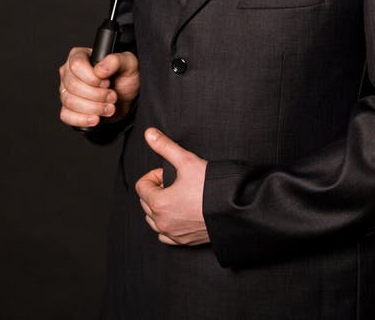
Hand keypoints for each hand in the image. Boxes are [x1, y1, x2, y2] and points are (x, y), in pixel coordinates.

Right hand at [58, 46, 139, 127]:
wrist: (127, 99)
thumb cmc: (125, 78)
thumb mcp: (128, 64)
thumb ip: (116, 61)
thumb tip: (100, 69)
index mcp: (80, 55)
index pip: (76, 65)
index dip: (93, 77)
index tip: (107, 82)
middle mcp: (69, 72)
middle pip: (73, 85)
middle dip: (97, 95)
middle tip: (112, 96)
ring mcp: (66, 91)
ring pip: (70, 101)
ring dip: (94, 108)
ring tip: (109, 107)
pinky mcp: (68, 108)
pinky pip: (66, 116)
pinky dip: (83, 119)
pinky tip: (96, 118)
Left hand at [135, 128, 208, 245]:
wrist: (233, 209)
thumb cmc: (210, 188)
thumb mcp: (186, 160)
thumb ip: (165, 146)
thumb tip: (149, 134)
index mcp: (158, 203)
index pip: (142, 186)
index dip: (155, 175)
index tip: (169, 172)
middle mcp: (162, 222)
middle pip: (146, 202)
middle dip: (157, 189)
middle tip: (175, 181)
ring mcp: (173, 233)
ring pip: (153, 220)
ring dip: (159, 207)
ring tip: (177, 196)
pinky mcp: (184, 241)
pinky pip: (165, 235)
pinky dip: (167, 224)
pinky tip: (179, 214)